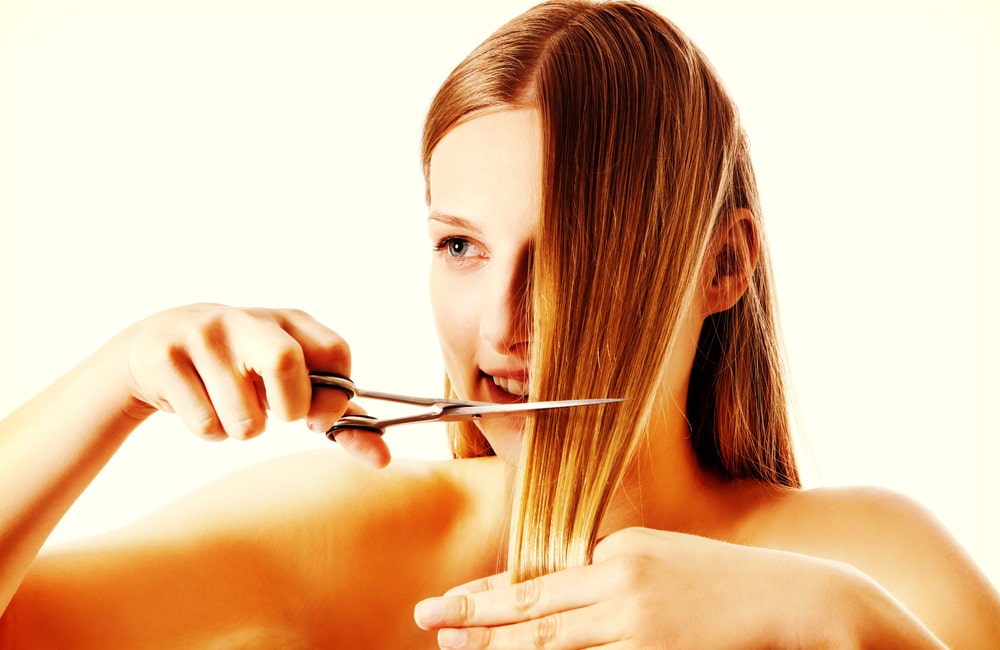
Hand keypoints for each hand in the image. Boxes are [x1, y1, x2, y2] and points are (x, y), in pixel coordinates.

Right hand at [115, 303, 389, 466]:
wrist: (152, 351)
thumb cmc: (240, 371)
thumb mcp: (288, 381)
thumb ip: (337, 417)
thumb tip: (383, 458)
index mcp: (290, 321)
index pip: (336, 351)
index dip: (335, 395)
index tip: (318, 419)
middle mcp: (249, 319)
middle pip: (287, 363)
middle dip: (288, 409)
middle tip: (273, 414)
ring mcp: (204, 333)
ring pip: (244, 416)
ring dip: (242, 430)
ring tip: (229, 408)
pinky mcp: (166, 356)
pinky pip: (206, 425)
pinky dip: (210, 432)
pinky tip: (199, 404)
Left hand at [414, 527, 831, 648]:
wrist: (796, 600)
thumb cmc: (724, 579)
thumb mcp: (657, 558)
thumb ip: (605, 575)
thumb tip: (552, 592)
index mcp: (619, 553)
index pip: (537, 579)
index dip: (486, 594)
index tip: (446, 604)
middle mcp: (622, 587)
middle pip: (534, 614)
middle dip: (476, 624)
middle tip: (430, 627)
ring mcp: (639, 629)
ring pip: (553, 648)